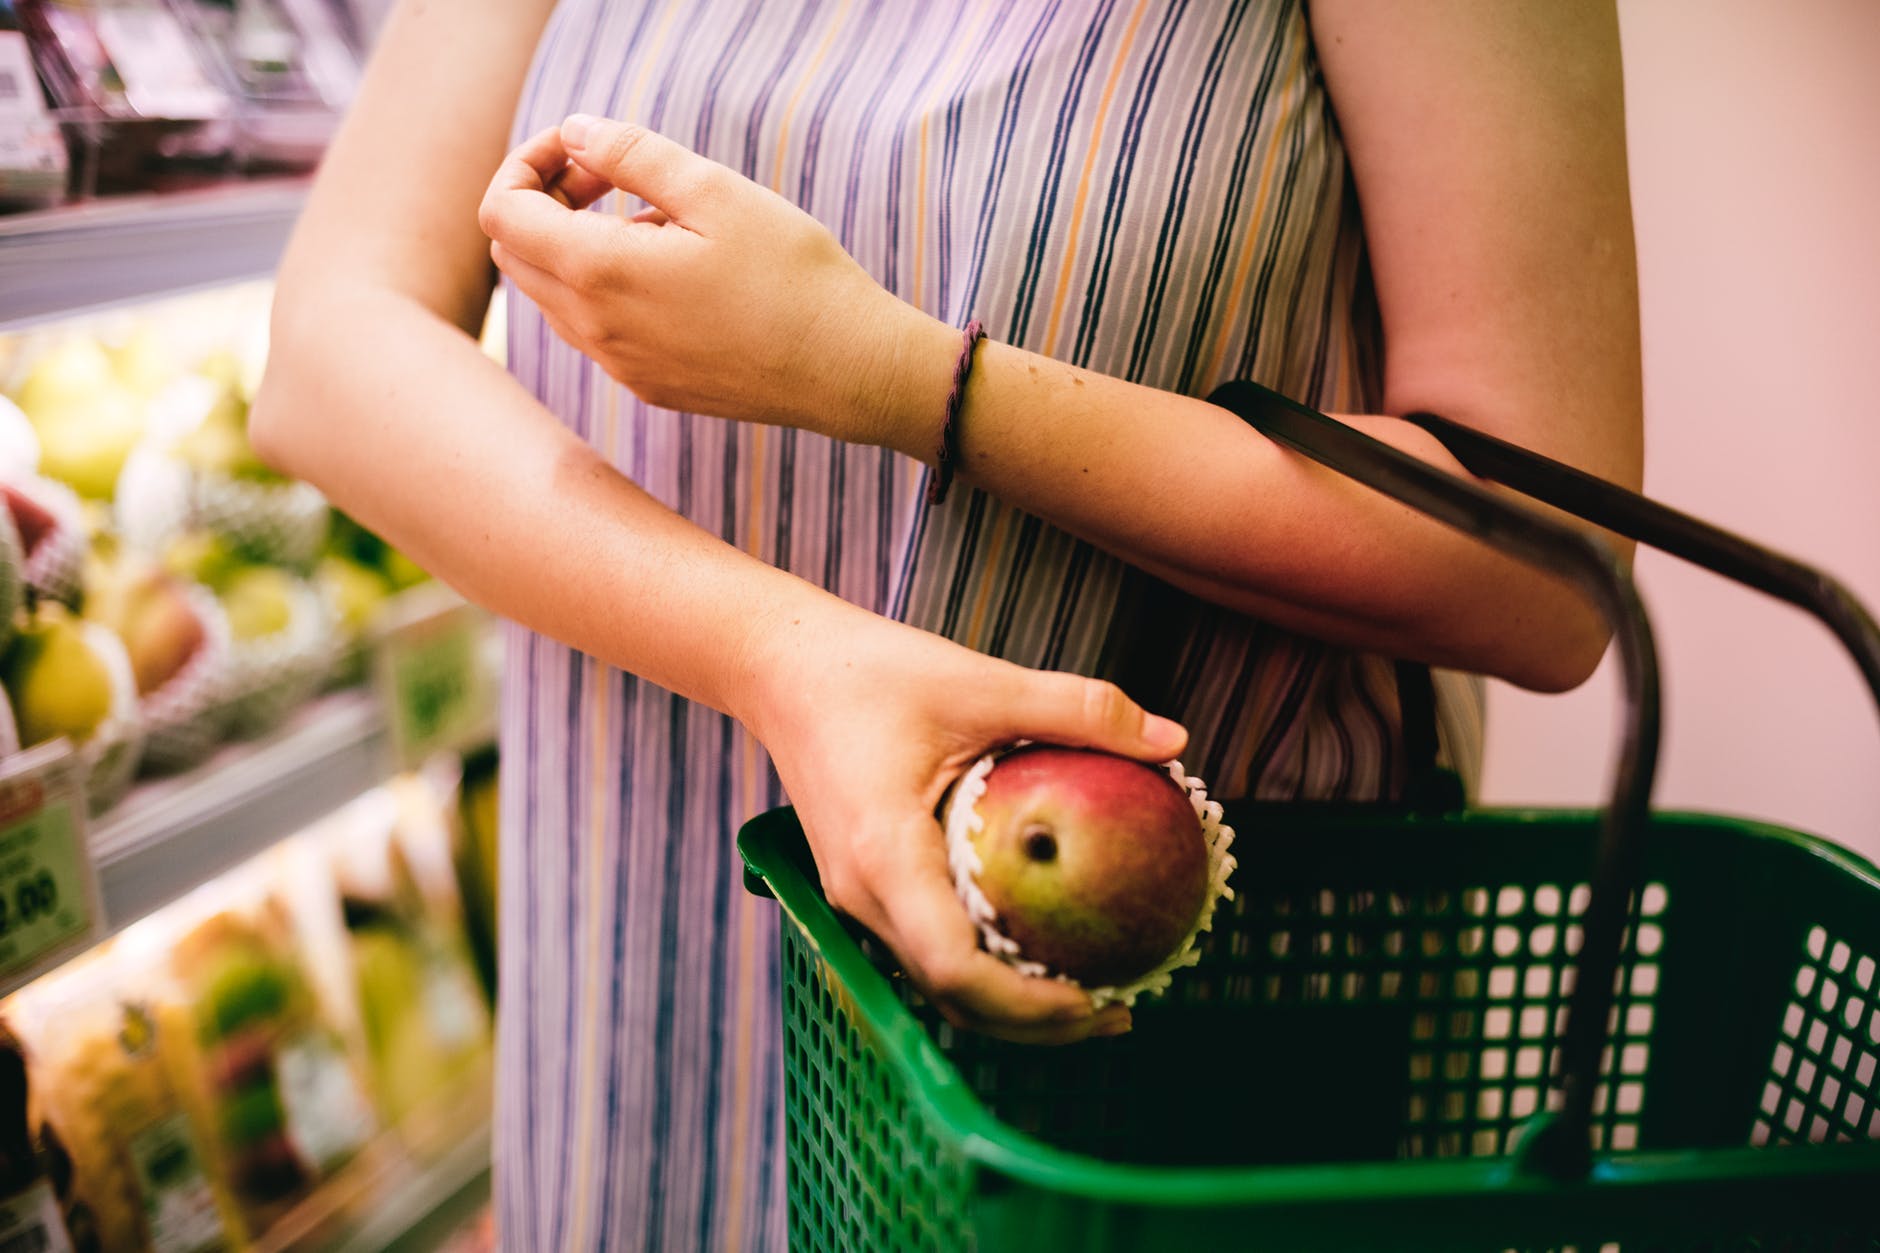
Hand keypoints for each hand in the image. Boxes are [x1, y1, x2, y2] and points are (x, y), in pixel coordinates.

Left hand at [478, 115, 943, 447]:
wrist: (848, 371)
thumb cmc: (792, 275)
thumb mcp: (714, 191)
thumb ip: (632, 155)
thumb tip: (575, 134)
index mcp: (599, 273)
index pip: (501, 212)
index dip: (526, 165)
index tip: (583, 151)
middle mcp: (595, 330)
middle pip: (515, 256)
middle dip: (544, 203)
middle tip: (610, 178)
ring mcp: (620, 366)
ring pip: (553, 296)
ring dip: (577, 247)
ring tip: (658, 224)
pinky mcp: (650, 386)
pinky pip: (597, 331)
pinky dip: (608, 289)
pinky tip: (678, 273)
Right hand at [736, 600, 1189, 1043]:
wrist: (780, 668)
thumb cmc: (868, 670)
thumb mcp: (981, 680)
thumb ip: (1077, 708)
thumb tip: (1173, 740)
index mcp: (884, 853)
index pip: (954, 966)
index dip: (1027, 1003)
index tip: (1096, 999)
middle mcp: (862, 892)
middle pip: (950, 994)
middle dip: (1035, 1022)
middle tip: (1120, 1009)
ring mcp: (855, 896)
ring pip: (936, 981)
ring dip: (1010, 1003)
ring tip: (1092, 993)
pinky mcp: (862, 885)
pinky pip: (927, 946)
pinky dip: (984, 966)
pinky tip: (1038, 944)